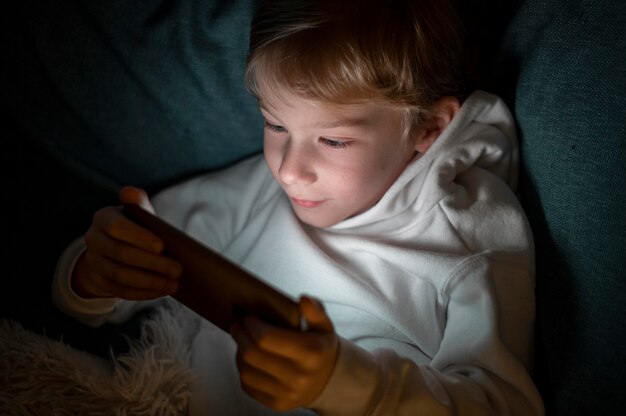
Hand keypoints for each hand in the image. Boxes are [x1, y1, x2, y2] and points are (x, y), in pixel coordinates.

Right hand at [71, 186, 181, 299]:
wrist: (111, 248)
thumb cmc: (133, 226)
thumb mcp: (136, 213)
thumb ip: (138, 203)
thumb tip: (130, 192)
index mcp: (103, 218)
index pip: (117, 227)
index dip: (139, 237)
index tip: (162, 246)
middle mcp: (94, 239)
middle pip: (122, 254)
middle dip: (152, 263)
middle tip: (178, 269)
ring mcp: (94, 262)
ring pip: (121, 275)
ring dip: (150, 281)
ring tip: (173, 284)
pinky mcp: (100, 281)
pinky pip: (121, 290)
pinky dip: (143, 292)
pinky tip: (162, 291)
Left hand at [231, 296, 338, 410]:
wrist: (329, 381)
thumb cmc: (321, 348)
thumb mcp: (324, 326)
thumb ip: (315, 311)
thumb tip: (303, 299)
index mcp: (311, 352)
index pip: (267, 337)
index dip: (251, 325)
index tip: (248, 317)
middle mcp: (299, 376)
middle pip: (253, 354)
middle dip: (240, 336)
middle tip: (237, 325)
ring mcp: (288, 393)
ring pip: (247, 371)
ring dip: (239, 353)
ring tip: (241, 341)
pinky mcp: (278, 404)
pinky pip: (248, 386)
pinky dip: (243, 370)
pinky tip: (246, 359)